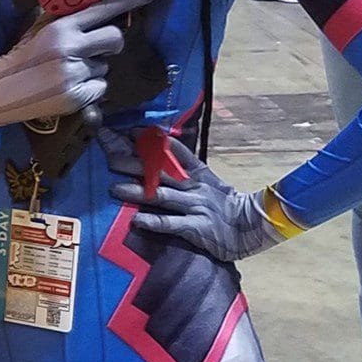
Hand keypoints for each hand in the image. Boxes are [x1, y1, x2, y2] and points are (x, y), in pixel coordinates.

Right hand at [0, 0, 155, 130]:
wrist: (0, 91)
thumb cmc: (21, 58)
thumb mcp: (40, 30)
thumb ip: (67, 21)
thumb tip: (98, 11)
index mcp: (61, 27)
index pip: (103, 9)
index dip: (129, 1)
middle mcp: (70, 48)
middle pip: (116, 39)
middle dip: (111, 45)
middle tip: (98, 50)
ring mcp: (74, 74)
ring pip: (106, 66)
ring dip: (94, 69)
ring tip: (68, 73)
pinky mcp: (76, 97)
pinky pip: (100, 87)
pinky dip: (90, 89)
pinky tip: (69, 87)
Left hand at [99, 133, 284, 262]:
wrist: (252, 228)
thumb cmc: (226, 205)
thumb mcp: (209, 180)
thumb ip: (187, 168)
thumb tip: (161, 151)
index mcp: (198, 172)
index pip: (173, 150)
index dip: (151, 141)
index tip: (129, 132)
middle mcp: (194, 186)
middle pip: (160, 171)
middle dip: (134, 163)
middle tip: (110, 158)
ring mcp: (195, 206)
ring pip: (161, 196)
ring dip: (136, 191)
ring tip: (113, 187)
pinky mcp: (196, 228)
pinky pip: (171, 224)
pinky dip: (153, 222)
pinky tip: (136, 220)